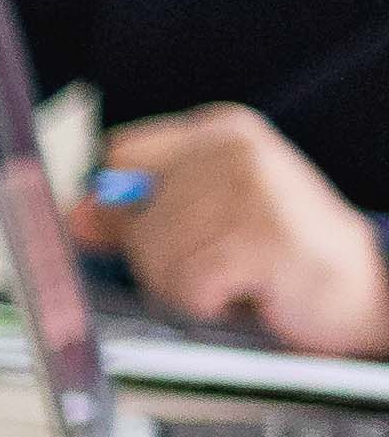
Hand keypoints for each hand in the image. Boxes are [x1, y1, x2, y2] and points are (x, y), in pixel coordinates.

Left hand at [74, 103, 388, 355]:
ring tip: (235, 281)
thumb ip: (140, 213)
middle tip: (213, 268)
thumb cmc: (286, 258)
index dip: (118, 204)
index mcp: (220, 132)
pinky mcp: (262, 237)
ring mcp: (250, 190)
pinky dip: (209, 304)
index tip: (140, 232)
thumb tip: (76, 217)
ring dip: (186, 286)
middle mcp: (234, 149)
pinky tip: (249, 293)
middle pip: (131, 212)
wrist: (367, 294)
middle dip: (158, 257)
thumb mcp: (210, 221)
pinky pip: (189, 284)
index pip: (120, 154)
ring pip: (155, 252)